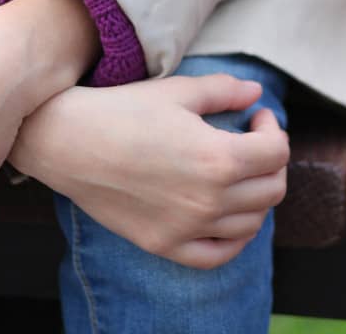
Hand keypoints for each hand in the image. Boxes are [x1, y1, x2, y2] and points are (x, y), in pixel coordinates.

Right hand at [11, 72, 289, 269]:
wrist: (69, 141)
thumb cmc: (123, 109)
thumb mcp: (176, 91)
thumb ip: (223, 91)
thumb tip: (256, 93)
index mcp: (217, 157)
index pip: (275, 152)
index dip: (273, 128)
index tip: (256, 116)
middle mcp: (210, 200)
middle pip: (271, 189)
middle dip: (271, 161)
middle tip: (253, 141)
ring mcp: (189, 228)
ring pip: (252, 222)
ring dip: (256, 195)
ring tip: (238, 171)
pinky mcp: (166, 244)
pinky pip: (220, 253)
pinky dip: (235, 237)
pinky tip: (228, 215)